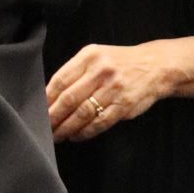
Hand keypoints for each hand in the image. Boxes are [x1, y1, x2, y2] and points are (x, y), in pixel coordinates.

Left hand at [46, 41, 176, 142]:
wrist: (156, 66)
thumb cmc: (120, 63)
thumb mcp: (97, 57)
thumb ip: (76, 72)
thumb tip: (50, 97)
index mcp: (90, 57)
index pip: (61, 80)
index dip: (47, 99)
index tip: (37, 110)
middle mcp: (101, 71)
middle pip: (69, 99)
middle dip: (53, 117)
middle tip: (44, 128)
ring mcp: (114, 89)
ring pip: (83, 114)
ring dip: (66, 128)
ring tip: (57, 135)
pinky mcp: (124, 105)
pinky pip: (100, 123)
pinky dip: (85, 132)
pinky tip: (76, 136)